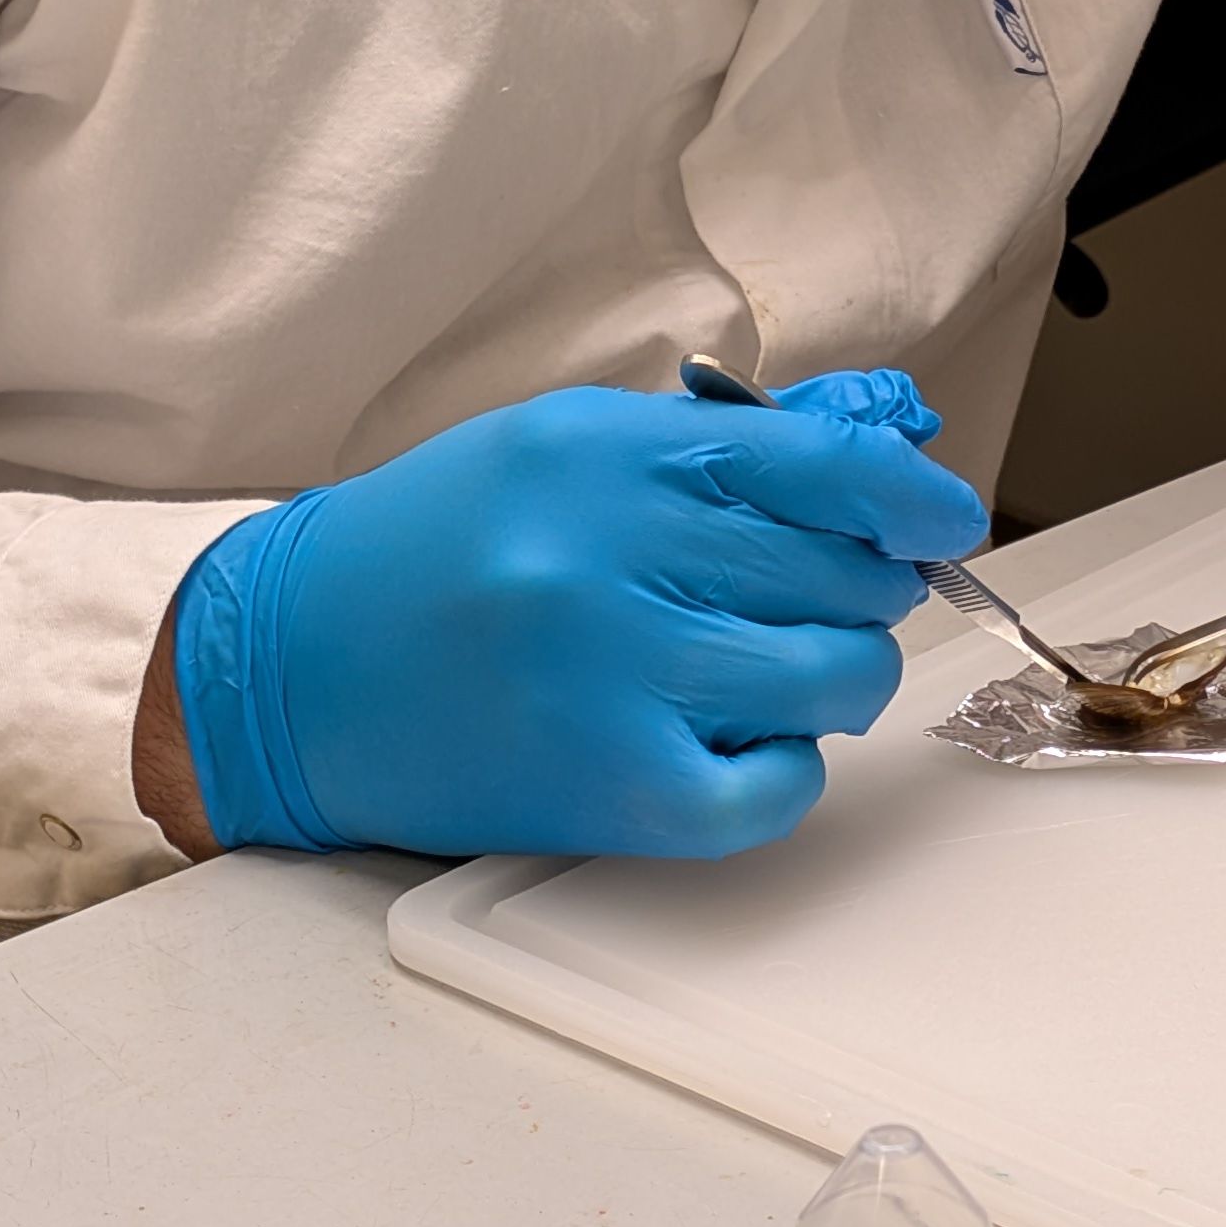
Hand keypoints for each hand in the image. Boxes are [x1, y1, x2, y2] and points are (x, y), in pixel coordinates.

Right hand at [164, 374, 987, 859]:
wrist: (282, 667)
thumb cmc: (432, 551)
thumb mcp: (568, 449)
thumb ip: (726, 445)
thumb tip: (889, 434)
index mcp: (606, 456)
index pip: (824, 464)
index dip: (913, 495)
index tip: (942, 520)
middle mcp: (611, 558)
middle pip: (846, 575)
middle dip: (864, 589)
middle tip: (819, 600)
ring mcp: (609, 679)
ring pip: (836, 677)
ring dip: (836, 677)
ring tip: (772, 670)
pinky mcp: (603, 788)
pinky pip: (774, 792)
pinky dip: (786, 774)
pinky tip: (741, 747)